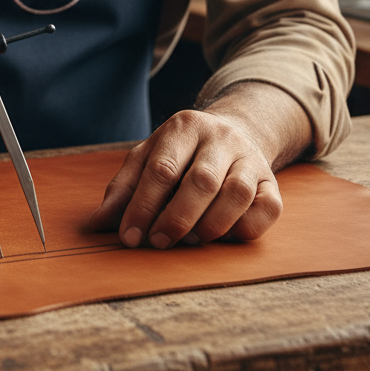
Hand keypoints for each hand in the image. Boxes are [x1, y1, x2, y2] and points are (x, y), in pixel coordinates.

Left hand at [91, 85, 311, 246]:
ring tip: (189, 241)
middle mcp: (220, 138)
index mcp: (183, 127)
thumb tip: (97, 223)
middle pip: (200, 181)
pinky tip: (223, 236)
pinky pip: (267, 209)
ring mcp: (250, 158)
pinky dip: (244, 229)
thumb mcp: (147, 158)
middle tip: (158, 243)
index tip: (129, 237)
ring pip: (235, 194)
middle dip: (175, 219)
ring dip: (209, 226)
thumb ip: (123, 189)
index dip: (143, 206)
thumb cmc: (180, 154)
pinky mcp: (272, 182)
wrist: (234, 132)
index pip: (162, 168)